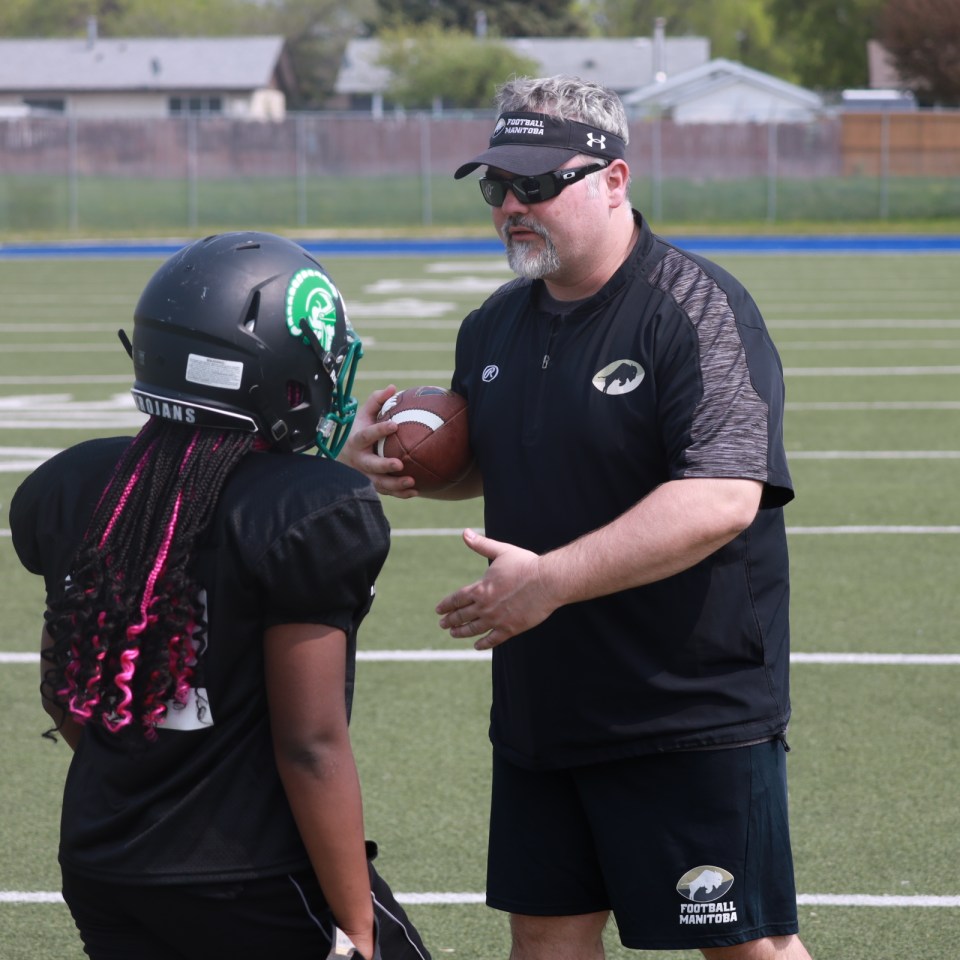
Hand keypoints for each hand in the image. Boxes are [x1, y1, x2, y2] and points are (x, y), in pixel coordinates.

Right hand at [337, 386, 417, 497]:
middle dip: (384, 465)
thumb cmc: (358, 432)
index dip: (379, 430)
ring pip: (378, 483)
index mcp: (356, 441)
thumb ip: (376, 401)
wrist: (345, 458)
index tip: (394, 425)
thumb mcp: (363, 416)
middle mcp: (359, 460)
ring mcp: (365, 476)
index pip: (367, 435)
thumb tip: (393, 387)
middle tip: (399, 464)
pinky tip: (415, 491)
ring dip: (395, 484)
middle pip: (370, 464)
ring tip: (412, 482)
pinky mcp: (372, 486)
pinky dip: (400, 494)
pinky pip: (386, 492)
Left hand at [436, 529, 556, 649]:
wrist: (547, 582)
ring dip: (462, 632)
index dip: (446, 605)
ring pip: (474, 629)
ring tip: (454, 633)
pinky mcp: (510, 629)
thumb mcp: (501, 551)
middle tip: (442, 624)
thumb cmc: (525, 564)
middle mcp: (485, 607)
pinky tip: (477, 645)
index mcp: (480, 589)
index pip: (457, 599)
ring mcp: (497, 620)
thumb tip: (464, 533)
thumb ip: (481, 545)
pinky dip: (483, 643)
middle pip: (462, 616)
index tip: (438, 610)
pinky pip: (493, 639)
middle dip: (450, 620)